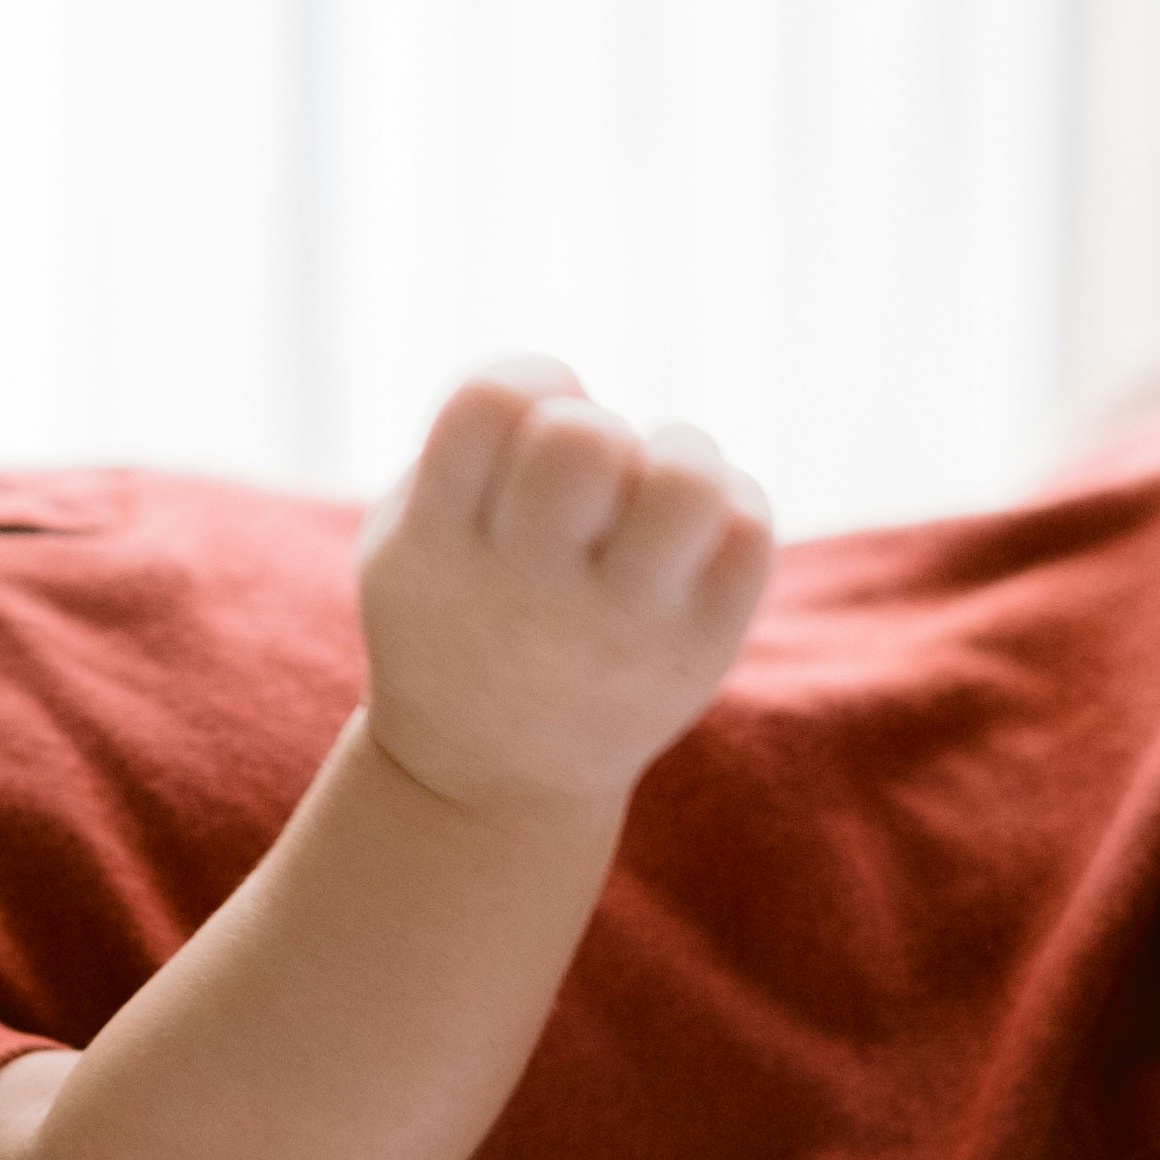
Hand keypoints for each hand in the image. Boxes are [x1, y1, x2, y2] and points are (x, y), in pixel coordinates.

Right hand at [356, 361, 772, 814]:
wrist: (493, 779)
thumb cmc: (458, 618)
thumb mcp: (412, 538)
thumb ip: (465, 448)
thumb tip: (578, 390)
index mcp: (441, 542)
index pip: (491, 401)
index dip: (530, 380)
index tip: (528, 430)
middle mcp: (529, 587)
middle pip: (583, 438)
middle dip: (594, 426)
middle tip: (590, 479)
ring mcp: (622, 623)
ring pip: (685, 477)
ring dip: (678, 451)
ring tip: (658, 488)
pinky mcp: (699, 647)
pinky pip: (748, 523)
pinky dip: (730, 500)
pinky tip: (692, 533)